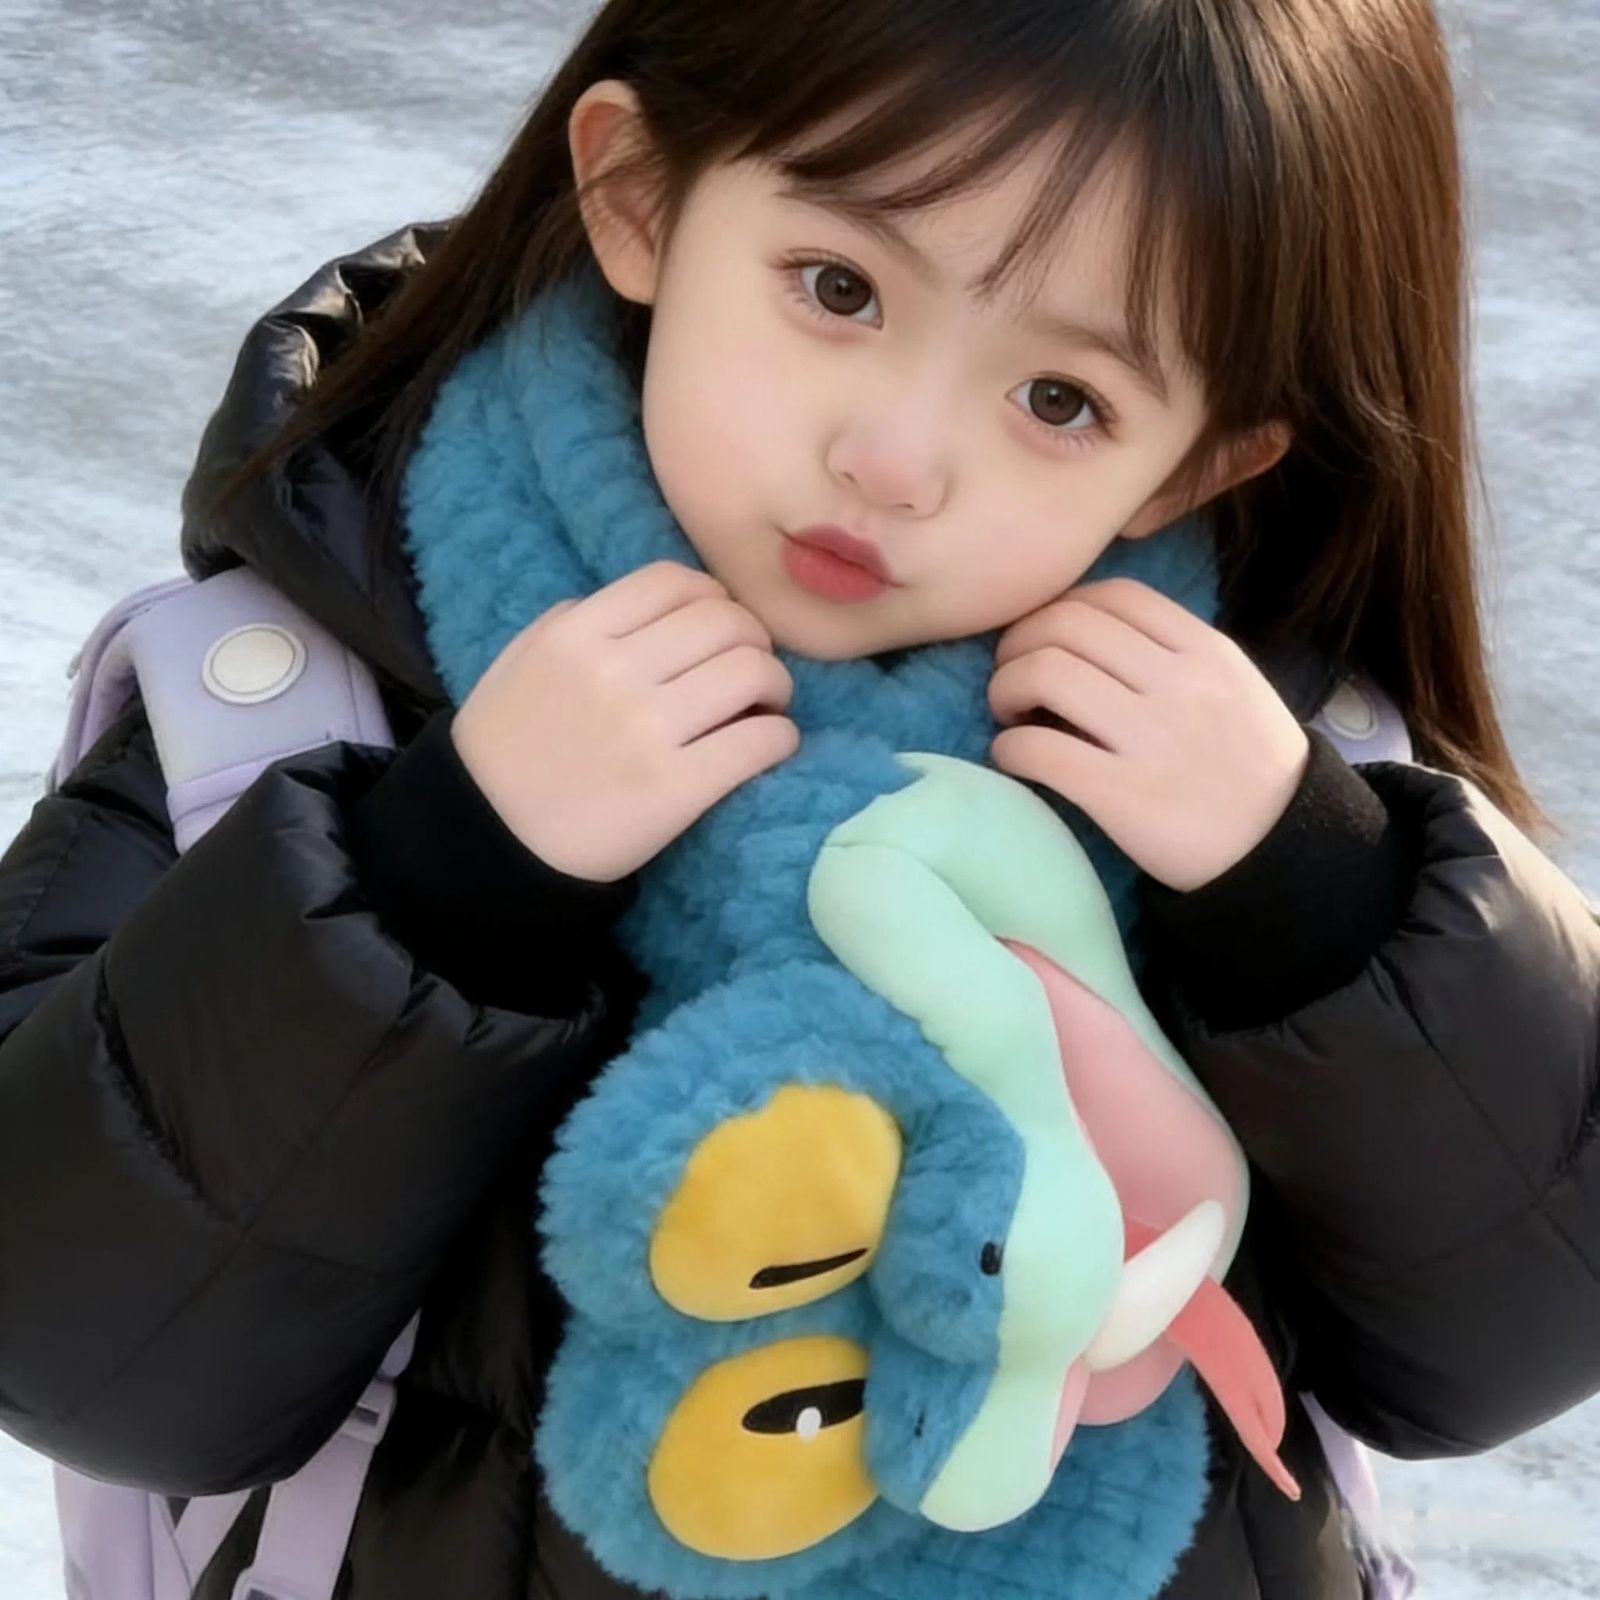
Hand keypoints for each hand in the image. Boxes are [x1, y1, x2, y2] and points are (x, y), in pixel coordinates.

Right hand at [452, 561, 799, 882]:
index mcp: (576, 634)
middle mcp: (615, 672)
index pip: (674, 581)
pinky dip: (780, 738)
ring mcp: (648, 731)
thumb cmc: (505, 749)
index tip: (719, 626)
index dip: (712, 597)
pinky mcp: (676, 789)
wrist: (489, 841)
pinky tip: (769, 745)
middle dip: (753, 640)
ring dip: (775, 685)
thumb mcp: (521, 662)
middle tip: (751, 670)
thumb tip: (648, 605)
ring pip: (753, 672)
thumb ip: (575, 620)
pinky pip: (760, 741)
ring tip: (765, 707)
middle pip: (725, 621)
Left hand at [987, 578, 1309, 891]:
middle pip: (1065, 624)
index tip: (1044, 641)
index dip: (1060, 609)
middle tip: (1011, 678)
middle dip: (1018, 645)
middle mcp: (1179, 683)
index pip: (1112, 594)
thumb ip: (1171, 653)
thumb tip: (1082, 637)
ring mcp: (1152, 739)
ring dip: (1004, 689)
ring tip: (1010, 715)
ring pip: (1043, 673)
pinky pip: (1037, 750)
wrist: (1284, 852)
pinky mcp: (1123, 796)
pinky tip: (1013, 758)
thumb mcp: (1232, 687)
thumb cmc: (1247, 766)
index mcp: (1206, 650)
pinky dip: (1009, 748)